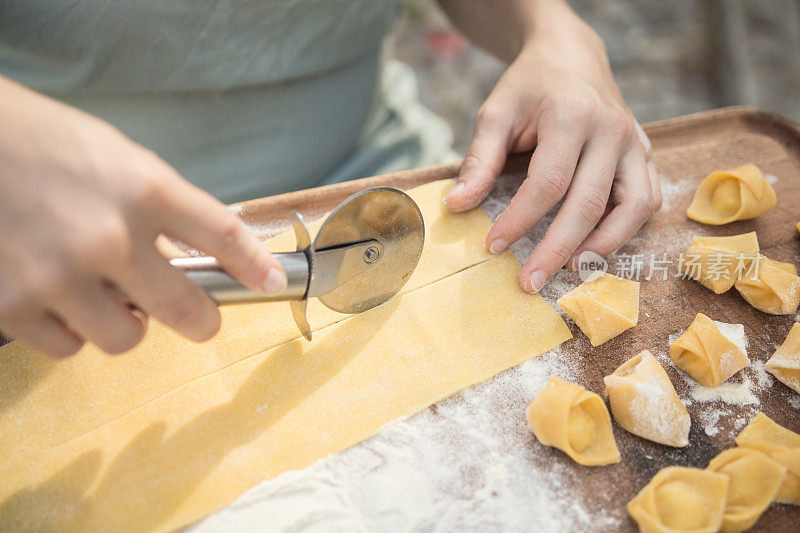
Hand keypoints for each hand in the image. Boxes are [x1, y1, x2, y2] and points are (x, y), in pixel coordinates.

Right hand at [0, 78, 285, 356]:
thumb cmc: (42, 142)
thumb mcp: (118, 159)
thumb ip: (159, 208)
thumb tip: (191, 254)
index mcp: (142, 189)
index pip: (223, 235)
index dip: (256, 265)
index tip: (272, 282)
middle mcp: (107, 238)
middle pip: (186, 310)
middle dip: (202, 321)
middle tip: (200, 319)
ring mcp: (58, 277)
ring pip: (124, 338)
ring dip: (123, 322)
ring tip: (103, 291)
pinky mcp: (11, 305)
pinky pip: (67, 346)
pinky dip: (69, 328)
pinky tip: (57, 295)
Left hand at [444, 10, 659, 292]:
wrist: (571, 55)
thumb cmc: (529, 87)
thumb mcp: (495, 114)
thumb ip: (478, 161)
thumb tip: (457, 207)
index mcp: (571, 115)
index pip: (548, 183)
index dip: (519, 220)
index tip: (492, 246)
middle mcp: (611, 130)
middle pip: (589, 204)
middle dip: (557, 250)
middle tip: (528, 283)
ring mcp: (635, 142)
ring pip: (634, 207)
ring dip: (604, 246)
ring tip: (570, 271)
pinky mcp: (644, 153)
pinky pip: (648, 199)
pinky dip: (628, 229)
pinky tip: (597, 246)